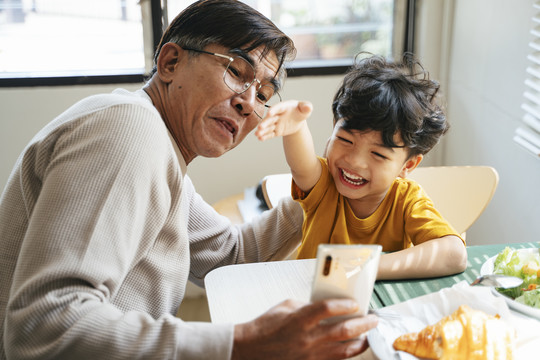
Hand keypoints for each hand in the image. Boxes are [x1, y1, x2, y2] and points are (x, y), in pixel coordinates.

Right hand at [232, 299, 377, 359]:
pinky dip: (345, 355)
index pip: (329, 308)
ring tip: (367, 336)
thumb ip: (307, 306)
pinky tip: (351, 349)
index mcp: (299, 319)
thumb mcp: (286, 307)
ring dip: (360, 342)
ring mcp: (309, 355)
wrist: (250, 350)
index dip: (345, 305)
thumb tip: (325, 307)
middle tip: (373, 319)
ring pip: (344, 350)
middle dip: (363, 324)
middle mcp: (307, 338)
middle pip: (343, 330)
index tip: (355, 304)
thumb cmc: (265, 326)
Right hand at [255, 100, 312, 140]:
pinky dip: (265, 136)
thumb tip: (308, 107)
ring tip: (257, 135)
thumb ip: (306, 107)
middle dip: (265, 123)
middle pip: (271, 119)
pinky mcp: (276, 130)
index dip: (274, 110)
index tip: (269, 113)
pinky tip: (260, 139)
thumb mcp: (305, 108)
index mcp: (284, 107)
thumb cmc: (301, 111)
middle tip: (260, 127)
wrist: (298, 120)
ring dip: (262, 131)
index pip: (278, 107)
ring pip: (269, 127)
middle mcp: (278, 115)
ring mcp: (276, 123)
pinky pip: (270, 134)